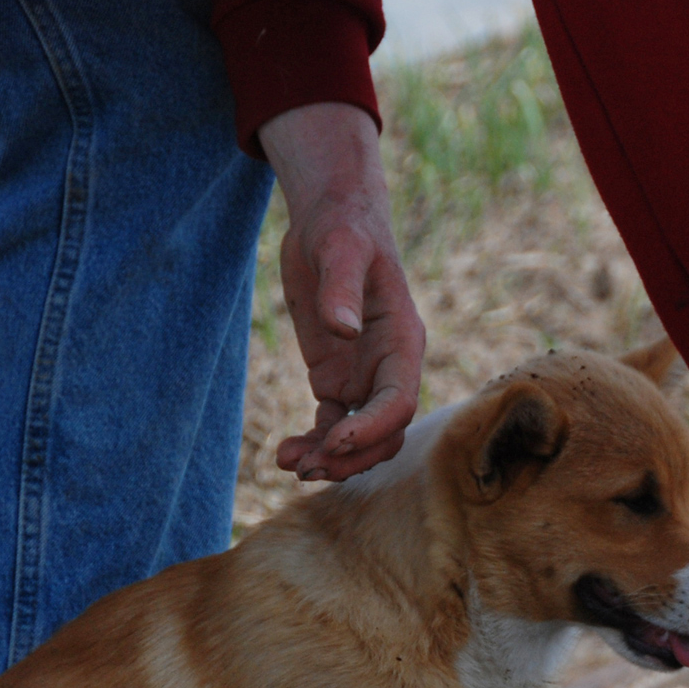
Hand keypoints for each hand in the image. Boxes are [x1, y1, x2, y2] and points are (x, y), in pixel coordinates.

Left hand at [258, 103, 424, 481]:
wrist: (331, 219)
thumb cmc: (343, 228)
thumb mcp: (341, 248)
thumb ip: (343, 290)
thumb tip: (344, 329)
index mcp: (403, 343)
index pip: (400, 403)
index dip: (373, 429)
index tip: (334, 441)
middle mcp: (390, 368)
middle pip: (385, 433)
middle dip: (351, 456)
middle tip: (307, 468)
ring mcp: (364, 377)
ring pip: (359, 437)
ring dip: (330, 458)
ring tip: (289, 464)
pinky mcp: (337, 379)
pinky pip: (332, 424)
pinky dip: (314, 443)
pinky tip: (285, 453)